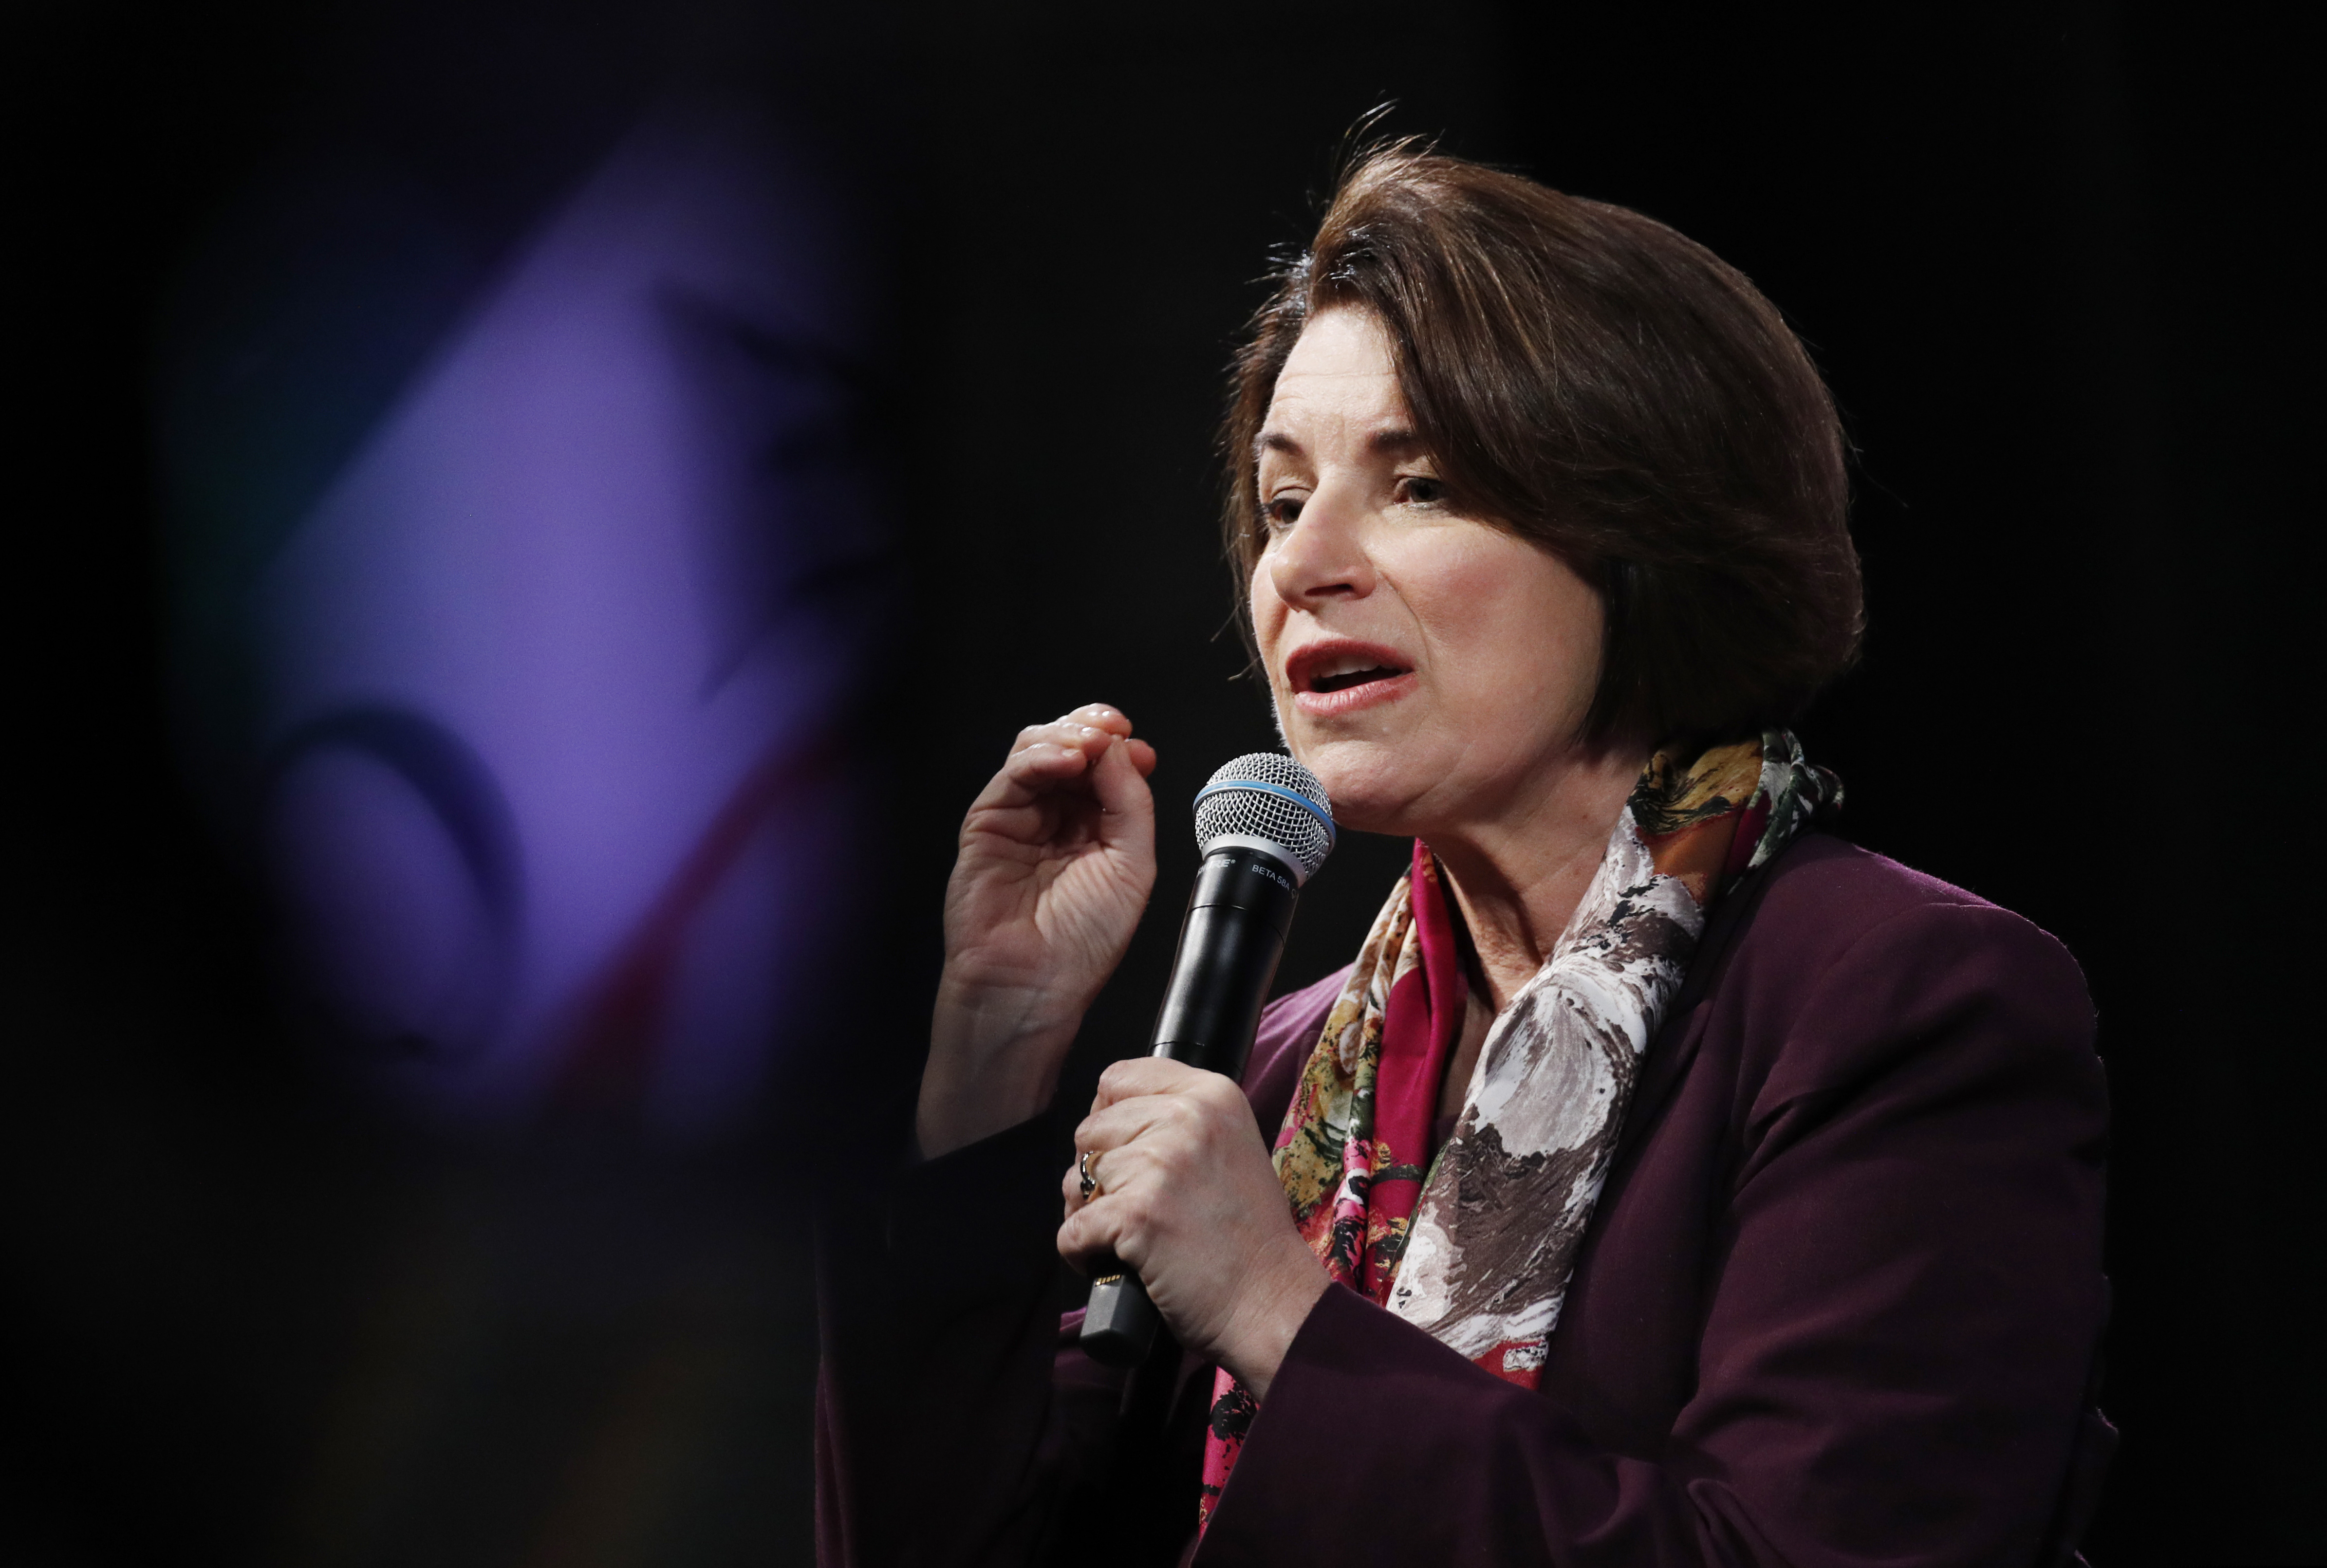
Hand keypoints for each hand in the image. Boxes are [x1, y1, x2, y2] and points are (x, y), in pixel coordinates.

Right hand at [916, 705, 1159, 1158]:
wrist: (1034, 986)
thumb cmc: (1081, 944)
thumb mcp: (1131, 865)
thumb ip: (1130, 802)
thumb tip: (1121, 747)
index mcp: (1096, 828)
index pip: (1106, 767)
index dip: (1121, 747)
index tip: (1138, 745)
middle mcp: (1058, 818)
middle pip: (1071, 747)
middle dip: (1094, 730)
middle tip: (1112, 731)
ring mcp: (1021, 818)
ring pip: (1037, 750)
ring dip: (1067, 736)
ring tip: (1088, 746)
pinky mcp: (987, 824)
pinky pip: (1011, 776)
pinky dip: (1040, 758)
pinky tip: (1065, 761)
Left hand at [1059, 1058, 1329, 1399]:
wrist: (1273, 1305)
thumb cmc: (1250, 1238)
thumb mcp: (1231, 1147)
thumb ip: (1179, 1123)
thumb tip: (1108, 1121)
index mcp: (1211, 1095)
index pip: (1118, 1078)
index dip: (1109, 1117)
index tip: (1126, 1151)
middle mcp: (1185, 1118)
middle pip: (1090, 1129)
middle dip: (1097, 1171)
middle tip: (1134, 1206)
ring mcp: (1158, 1165)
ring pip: (1076, 1179)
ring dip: (1090, 1213)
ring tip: (1133, 1238)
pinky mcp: (1135, 1215)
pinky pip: (1071, 1229)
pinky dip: (1082, 1255)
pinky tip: (1117, 1264)